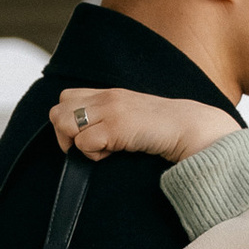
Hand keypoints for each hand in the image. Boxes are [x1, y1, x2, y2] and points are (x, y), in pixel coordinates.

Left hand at [51, 88, 241, 165]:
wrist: (190, 128)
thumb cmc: (163, 130)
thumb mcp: (131, 116)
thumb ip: (110, 118)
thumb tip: (83, 138)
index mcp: (109, 93)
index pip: (67, 98)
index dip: (68, 120)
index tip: (86, 137)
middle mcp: (106, 97)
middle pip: (58, 109)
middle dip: (64, 133)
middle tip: (86, 147)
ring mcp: (110, 110)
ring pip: (64, 124)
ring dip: (76, 143)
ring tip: (101, 150)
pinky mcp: (115, 127)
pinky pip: (83, 143)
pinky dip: (92, 155)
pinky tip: (113, 154)